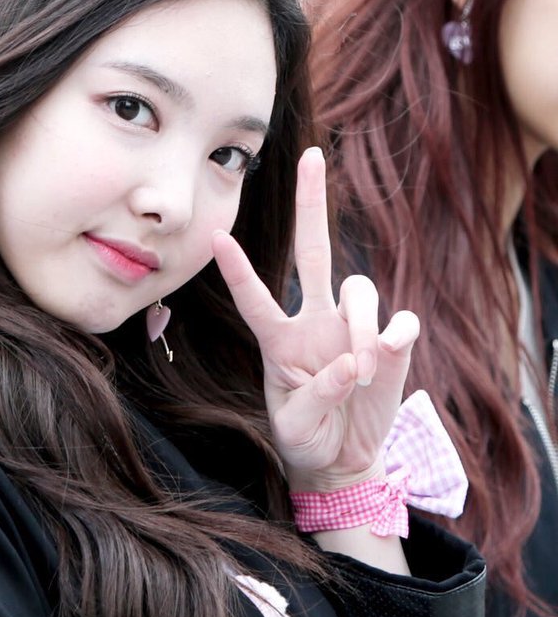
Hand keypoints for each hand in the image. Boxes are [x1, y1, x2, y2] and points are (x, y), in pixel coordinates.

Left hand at [212, 147, 418, 492]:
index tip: (216, 236)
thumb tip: (351, 364)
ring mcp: (352, 328)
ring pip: (359, 289)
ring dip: (361, 325)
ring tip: (362, 374)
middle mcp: (314, 322)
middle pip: (313, 251)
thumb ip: (315, 397)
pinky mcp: (391, 344)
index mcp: (278, 341)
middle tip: (311, 156)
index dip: (237, 270)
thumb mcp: (294, 428)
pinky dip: (396, 334)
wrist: (341, 460)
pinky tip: (389, 355)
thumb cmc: (305, 438)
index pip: (255, 298)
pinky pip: (400, 321)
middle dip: (311, 205)